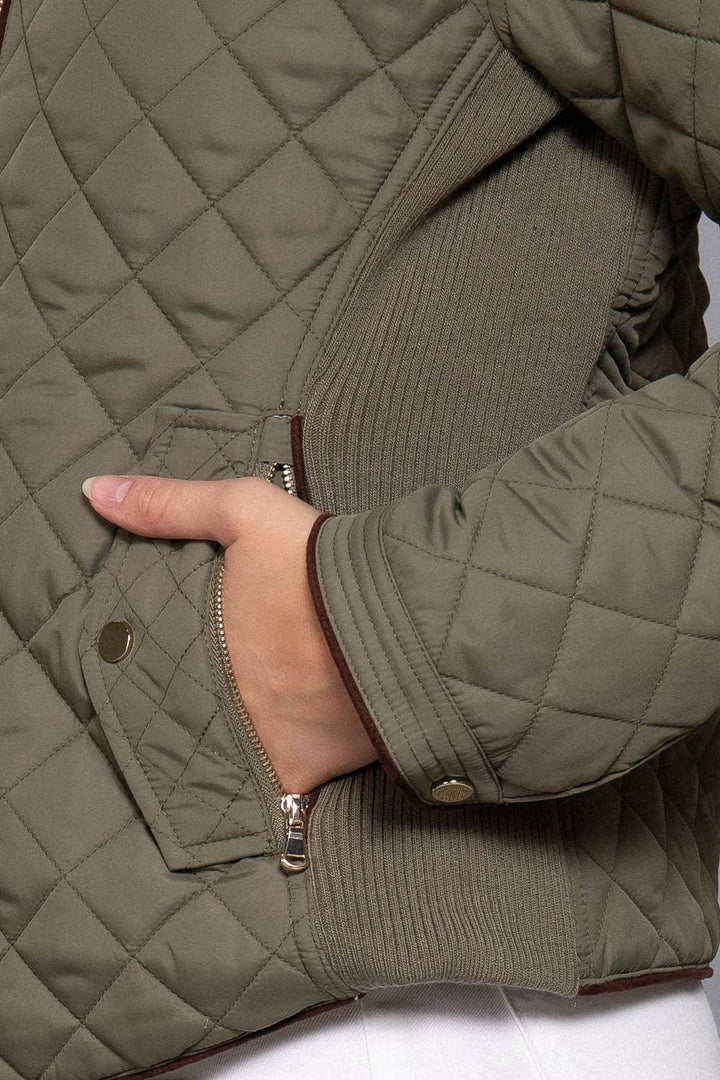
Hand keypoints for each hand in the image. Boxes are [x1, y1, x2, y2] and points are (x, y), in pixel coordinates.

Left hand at [82, 473, 377, 792]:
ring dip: (234, 743)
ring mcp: (258, 743)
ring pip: (228, 752)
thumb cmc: (317, 561)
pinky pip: (277, 788)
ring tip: (246, 725)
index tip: (165, 666)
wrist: (401, 613)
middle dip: (194, 708)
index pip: (150, 667)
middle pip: (188, 713)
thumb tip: (93, 491)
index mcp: (196, 644)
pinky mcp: (303, 771)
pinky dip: (278, 777)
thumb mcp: (243, 512)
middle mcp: (216, 701)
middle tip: (213, 695)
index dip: (156, 668)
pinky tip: (283, 760)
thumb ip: (168, 504)